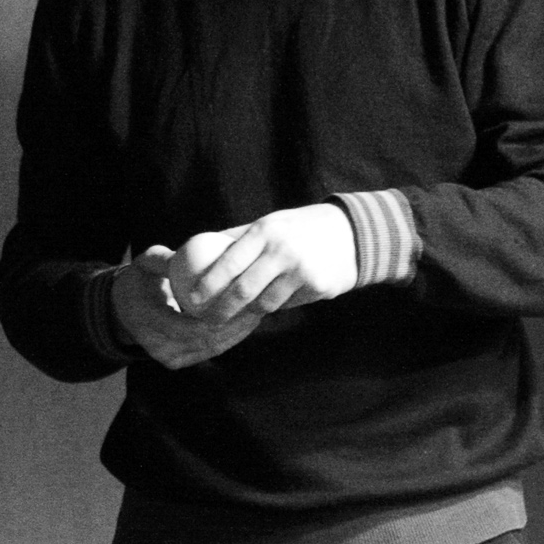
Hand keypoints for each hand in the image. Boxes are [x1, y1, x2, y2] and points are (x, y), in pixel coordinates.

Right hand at [111, 245, 264, 369]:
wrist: (125, 310)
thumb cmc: (140, 280)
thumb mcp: (145, 264)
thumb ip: (162, 259)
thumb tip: (186, 251)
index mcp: (147, 321)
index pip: (188, 325)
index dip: (217, 315)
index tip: (239, 296)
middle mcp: (158, 346)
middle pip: (205, 340)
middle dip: (234, 324)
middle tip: (256, 302)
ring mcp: (169, 358)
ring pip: (212, 348)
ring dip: (238, 332)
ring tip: (258, 311)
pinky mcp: (179, 362)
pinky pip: (210, 350)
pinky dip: (231, 337)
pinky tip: (248, 321)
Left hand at [169, 204, 357, 323]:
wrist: (351, 233)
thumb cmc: (299, 228)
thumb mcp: (270, 223)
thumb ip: (238, 238)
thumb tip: (198, 250)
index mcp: (265, 231)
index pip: (228, 262)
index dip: (208, 284)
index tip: (192, 298)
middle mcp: (282, 251)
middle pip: (243, 290)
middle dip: (222, 310)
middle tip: (208, 319)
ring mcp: (302, 271)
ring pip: (265, 304)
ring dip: (249, 312)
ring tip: (236, 314)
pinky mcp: (318, 287)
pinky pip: (287, 305)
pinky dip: (275, 306)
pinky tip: (270, 303)